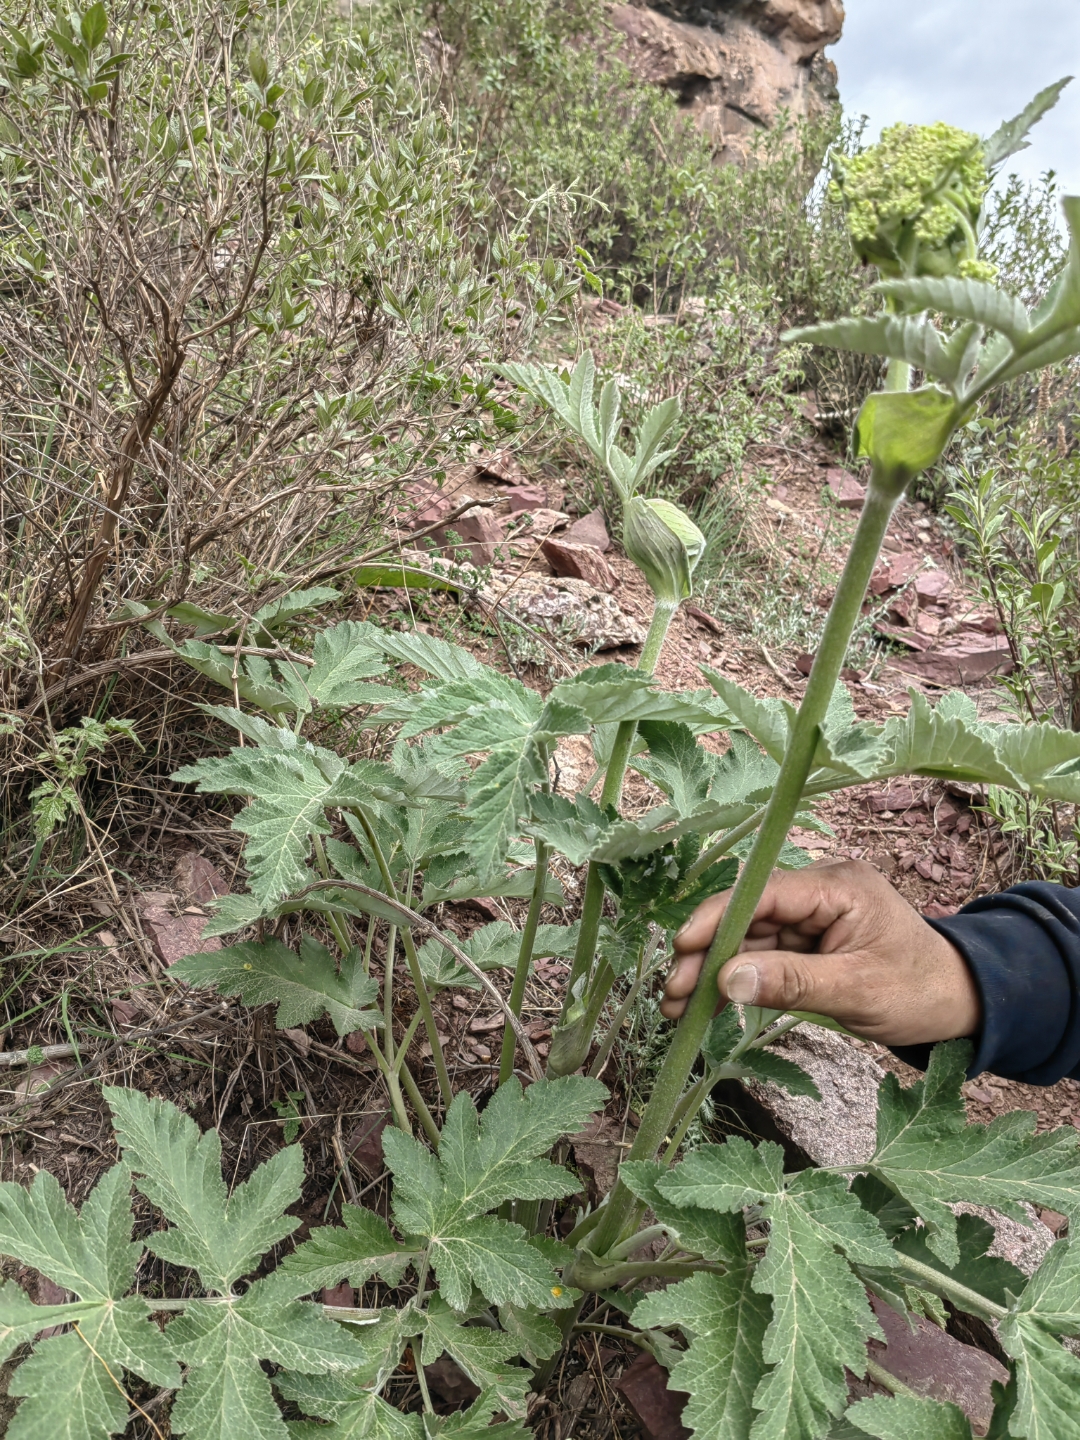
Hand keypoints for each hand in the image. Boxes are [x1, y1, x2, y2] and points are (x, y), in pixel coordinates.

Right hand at [660, 858, 980, 1046]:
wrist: (961, 1003)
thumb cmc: (921, 992)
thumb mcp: (858, 991)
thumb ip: (792, 982)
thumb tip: (727, 980)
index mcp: (837, 886)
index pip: (763, 893)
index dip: (718, 918)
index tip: (684, 949)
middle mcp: (818, 892)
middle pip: (747, 916)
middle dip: (707, 954)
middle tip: (673, 993)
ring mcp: (811, 917)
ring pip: (747, 939)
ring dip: (712, 972)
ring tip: (677, 1008)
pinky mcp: (807, 942)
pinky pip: (761, 957)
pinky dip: (734, 981)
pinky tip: (706, 1006)